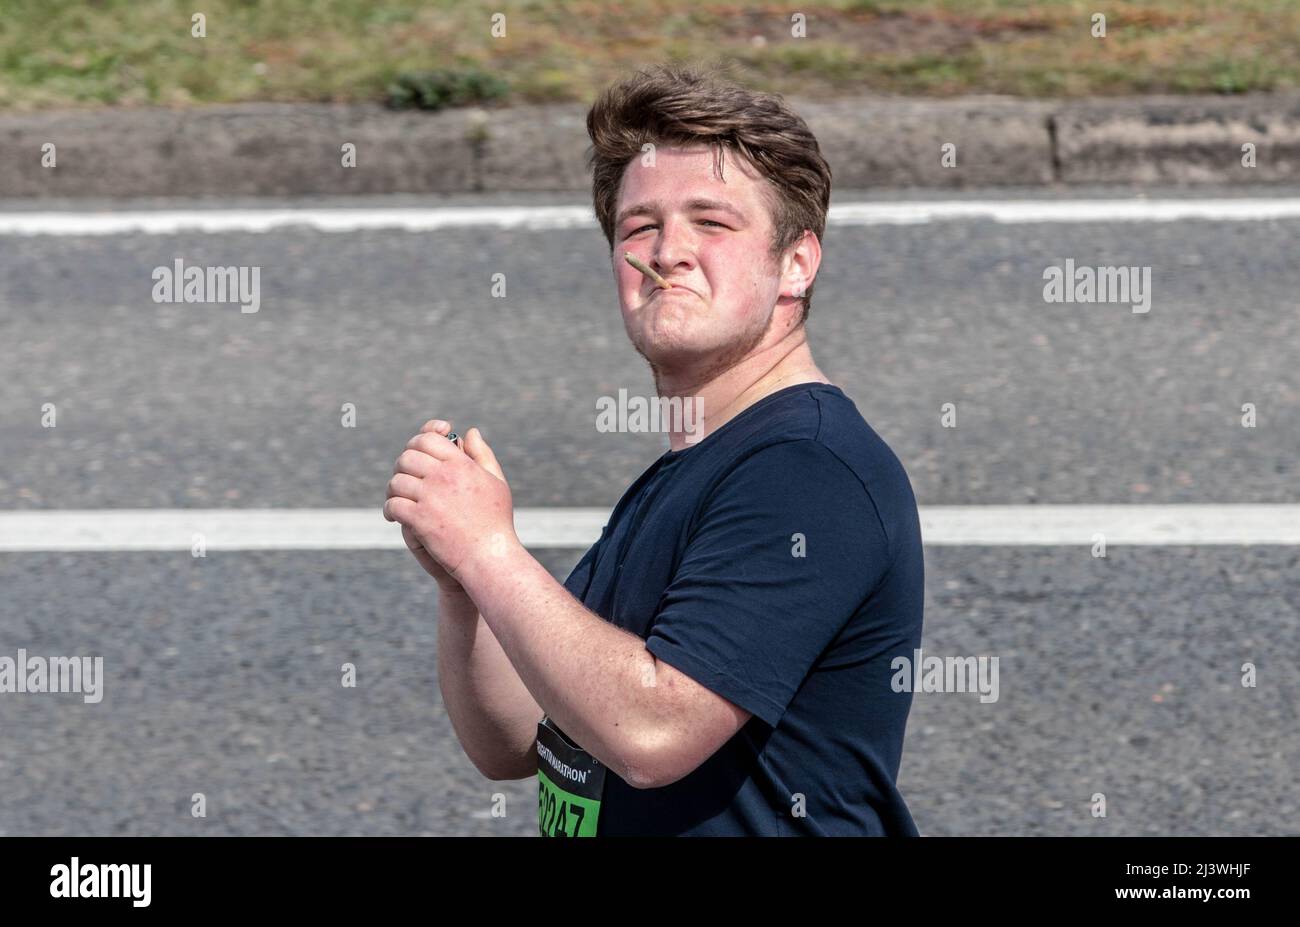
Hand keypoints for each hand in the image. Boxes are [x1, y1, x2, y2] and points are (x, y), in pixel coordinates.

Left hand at [384, 419, 515, 588]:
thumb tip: (470, 431)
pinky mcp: (420, 519)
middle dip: (403, 466)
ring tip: (397, 498)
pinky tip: (394, 516)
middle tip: (405, 478)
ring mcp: (430, 497)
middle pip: (407, 457)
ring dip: (394, 489)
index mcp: (461, 464)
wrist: (490, 556)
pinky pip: (393, 505)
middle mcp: (444, 476)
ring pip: (396, 481)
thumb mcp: (495, 481)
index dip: (418, 442)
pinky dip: (390, 509)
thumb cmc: (496, 521)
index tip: (417, 453)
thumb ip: (482, 453)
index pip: (428, 438)